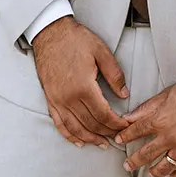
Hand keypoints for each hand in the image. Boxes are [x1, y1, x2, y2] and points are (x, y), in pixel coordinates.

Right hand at [32, 17, 130, 146]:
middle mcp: (68, 98)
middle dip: (106, 133)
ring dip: (90, 138)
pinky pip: (59, 123)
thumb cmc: (76, 39)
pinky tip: (79, 141)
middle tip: (118, 137)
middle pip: (91, 124)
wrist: (50, 32)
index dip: (116, 124)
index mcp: (83, 87)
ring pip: (75, 128)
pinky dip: (69, 135)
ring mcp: (57, 100)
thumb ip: (115, 75)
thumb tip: (124, 95)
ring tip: (102, 144)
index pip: (103, 114)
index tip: (125, 126)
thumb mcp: (101, 52)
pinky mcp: (50, 99)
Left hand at [115, 67, 175, 176]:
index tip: (119, 140)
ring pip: (165, 167)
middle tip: (128, 165)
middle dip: (133, 162)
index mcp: (160, 120)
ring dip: (154, 171)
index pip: (135, 132)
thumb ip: (146, 108)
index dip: (125, 137)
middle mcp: (170, 136)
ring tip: (151, 172)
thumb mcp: (165, 94)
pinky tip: (173, 175)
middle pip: (146, 155)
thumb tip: (128, 118)